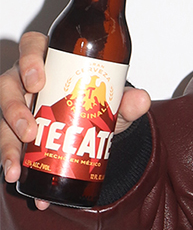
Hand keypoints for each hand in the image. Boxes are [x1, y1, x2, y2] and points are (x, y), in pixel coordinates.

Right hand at [1, 31, 149, 208]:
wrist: (94, 127)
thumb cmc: (95, 102)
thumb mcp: (112, 102)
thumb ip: (127, 102)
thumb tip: (141, 100)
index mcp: (48, 60)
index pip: (31, 48)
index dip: (29, 61)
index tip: (38, 82)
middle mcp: (25, 81)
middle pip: (7, 87)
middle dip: (14, 112)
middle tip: (29, 133)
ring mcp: (16, 106)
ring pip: (1, 120)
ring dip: (6, 145)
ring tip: (16, 169)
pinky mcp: (13, 130)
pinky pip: (8, 145)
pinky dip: (13, 164)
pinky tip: (20, 181)